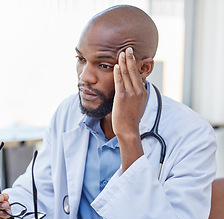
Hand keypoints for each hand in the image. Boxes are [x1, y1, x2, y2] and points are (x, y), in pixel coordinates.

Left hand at [112, 47, 146, 170]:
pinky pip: (119, 81)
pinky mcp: (122, 97)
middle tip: (128, 48)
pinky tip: (116, 65)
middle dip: (131, 58)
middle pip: (134, 71)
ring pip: (127, 74)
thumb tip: (135, 88)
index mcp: (143, 92)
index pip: (139, 74)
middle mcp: (139, 91)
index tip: (133, 55)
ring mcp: (131, 93)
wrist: (128, 129)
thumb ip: (137, 95)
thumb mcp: (138, 105)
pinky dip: (118, 72)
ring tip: (121, 53)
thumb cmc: (131, 118)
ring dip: (124, 62)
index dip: (135, 63)